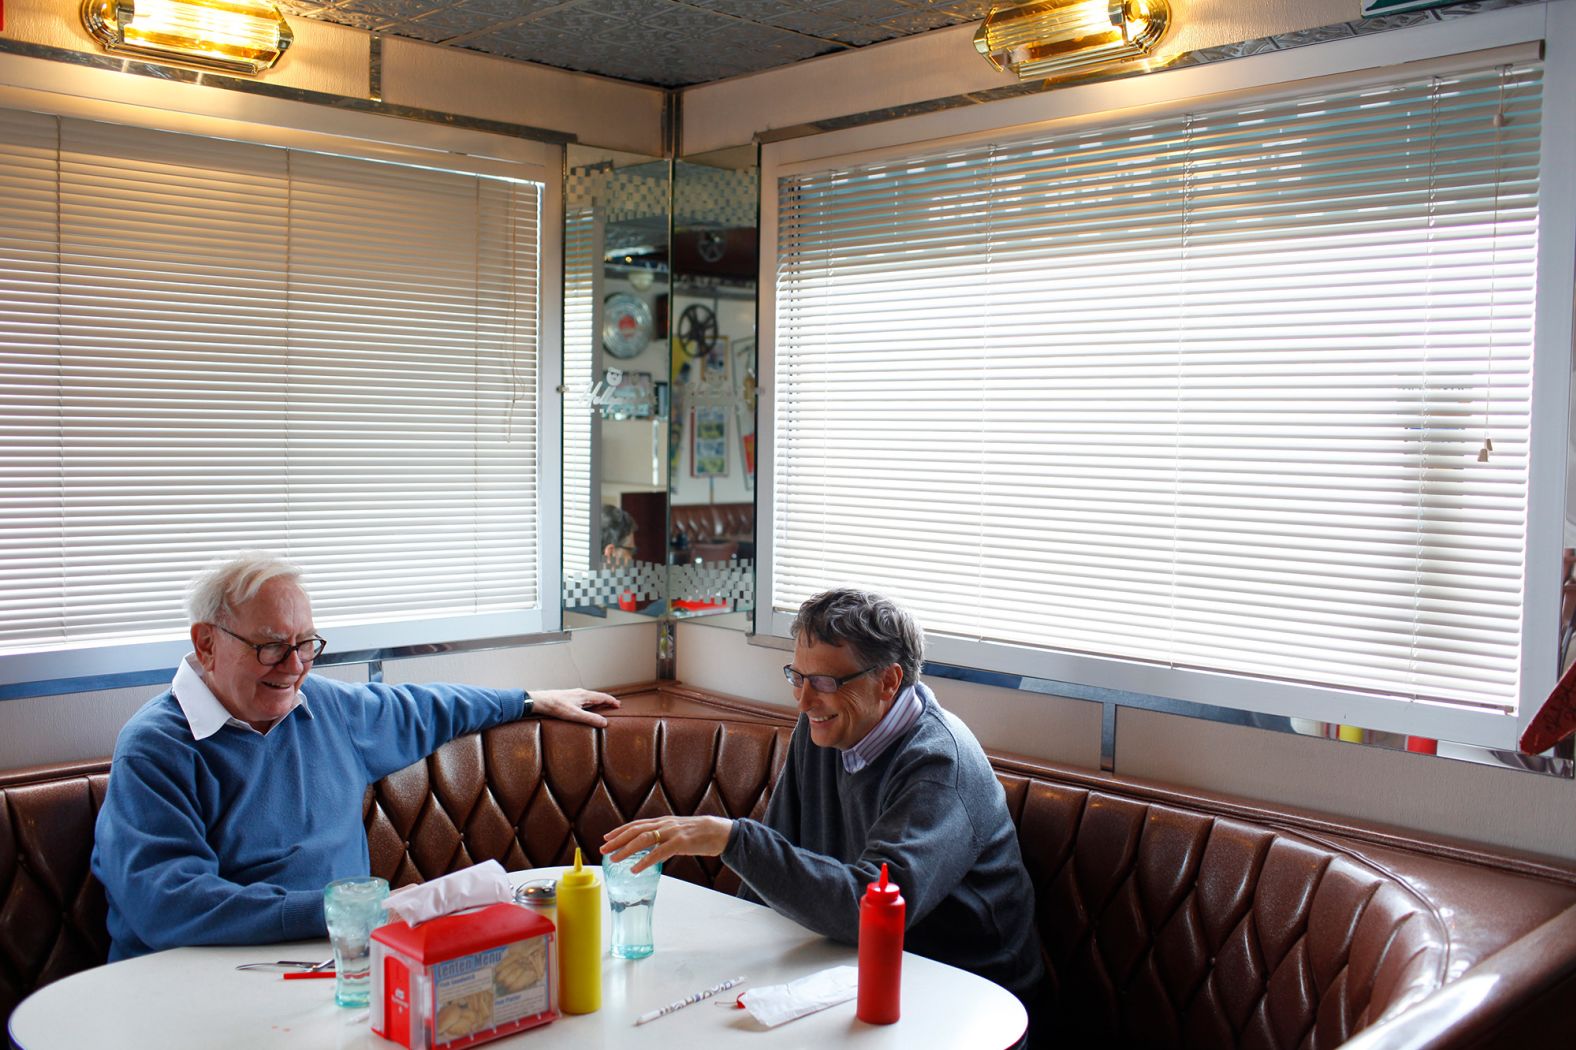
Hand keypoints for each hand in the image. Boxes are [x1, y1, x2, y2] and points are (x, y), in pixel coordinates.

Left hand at [528, 688, 619, 726]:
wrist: (539, 701)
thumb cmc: (556, 706)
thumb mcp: (575, 715)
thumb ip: (590, 719)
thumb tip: (604, 723)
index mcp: (584, 695)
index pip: (603, 697)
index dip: (611, 701)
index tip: (618, 705)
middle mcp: (580, 693)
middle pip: (597, 696)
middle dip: (606, 701)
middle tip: (613, 705)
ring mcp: (574, 694)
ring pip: (590, 697)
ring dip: (598, 702)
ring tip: (602, 707)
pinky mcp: (568, 698)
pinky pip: (583, 699)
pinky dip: (589, 703)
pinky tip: (585, 708)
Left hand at [601, 816, 733, 872]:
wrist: (721, 832)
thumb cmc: (700, 834)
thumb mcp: (679, 833)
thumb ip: (665, 839)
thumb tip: (653, 851)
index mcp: (664, 822)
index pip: (637, 824)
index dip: (620, 831)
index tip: (606, 838)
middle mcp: (665, 824)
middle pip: (636, 830)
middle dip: (618, 840)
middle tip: (603, 849)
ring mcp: (672, 832)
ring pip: (644, 839)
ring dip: (626, 849)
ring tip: (614, 859)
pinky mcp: (681, 843)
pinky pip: (659, 852)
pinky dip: (645, 860)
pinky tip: (635, 868)